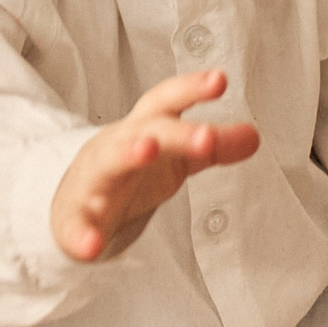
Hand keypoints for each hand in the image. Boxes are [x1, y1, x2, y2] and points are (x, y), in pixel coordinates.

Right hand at [50, 70, 259, 263]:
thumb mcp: (174, 156)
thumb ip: (213, 146)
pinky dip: (80, 236)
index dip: (191, 89)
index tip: (219, 80)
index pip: (166, 102)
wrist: (72, 201)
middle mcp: (117, 146)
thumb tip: (254, 136)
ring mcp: (94, 181)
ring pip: (108, 163)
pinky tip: (91, 246)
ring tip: (147, 150)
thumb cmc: (130, 170)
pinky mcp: (75, 219)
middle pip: (145, 131)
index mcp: (143, 128)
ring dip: (127, 154)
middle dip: (175, 132)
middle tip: (206, 136)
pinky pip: (75, 227)